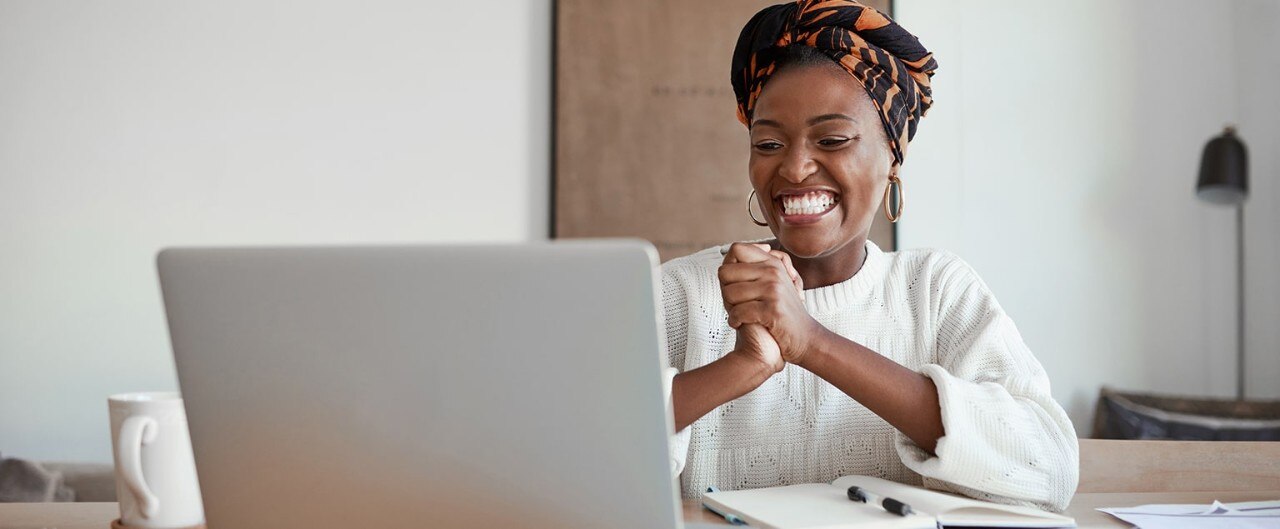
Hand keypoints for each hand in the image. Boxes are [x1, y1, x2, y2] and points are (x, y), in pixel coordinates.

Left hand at [719, 243, 821, 366]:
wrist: (804, 337)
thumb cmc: (781, 312)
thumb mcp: (772, 283)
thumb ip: (754, 267)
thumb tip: (733, 252)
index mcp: (772, 263)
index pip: (736, 249)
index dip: (728, 266)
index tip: (735, 282)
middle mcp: (773, 273)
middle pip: (725, 272)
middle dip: (725, 291)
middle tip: (735, 304)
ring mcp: (774, 290)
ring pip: (729, 293)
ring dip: (730, 308)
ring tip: (741, 314)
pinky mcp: (772, 310)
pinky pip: (738, 312)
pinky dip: (735, 321)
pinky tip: (741, 324)